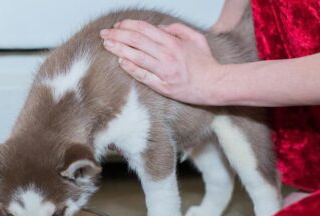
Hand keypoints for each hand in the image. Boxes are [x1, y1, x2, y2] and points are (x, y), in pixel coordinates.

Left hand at [100, 20, 226, 104]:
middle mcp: (167, 55)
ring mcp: (164, 71)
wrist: (214, 85)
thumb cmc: (205, 63)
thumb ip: (177, 29)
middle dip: (117, 35)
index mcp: (173, 42)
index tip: (117, 26)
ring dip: (118, 49)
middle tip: (104, 34)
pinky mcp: (162, 86)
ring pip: (136, 57)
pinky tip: (120, 62)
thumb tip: (159, 28)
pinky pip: (142, 75)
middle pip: (136, 41)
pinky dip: (130, 68)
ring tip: (106, 45)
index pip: (144, 29)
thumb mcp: (195, 39)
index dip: (128, 26)